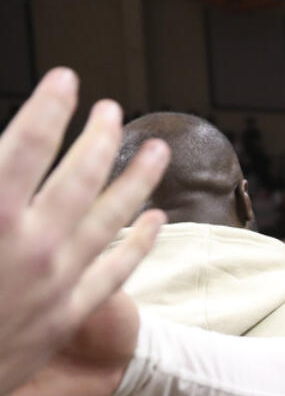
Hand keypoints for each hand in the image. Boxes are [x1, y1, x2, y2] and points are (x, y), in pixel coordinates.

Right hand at [0, 68, 166, 395]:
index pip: (26, 144)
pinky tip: (155, 220)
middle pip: (79, 175)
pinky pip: (114, 271)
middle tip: (114, 110)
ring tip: (159, 151)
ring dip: (137, 180)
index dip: (49, 106)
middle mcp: (30, 244)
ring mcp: (55, 281)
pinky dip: (138, 243)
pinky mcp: (66, 316)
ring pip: (111, 217)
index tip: (66, 79)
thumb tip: (4, 162)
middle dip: (100, 136)